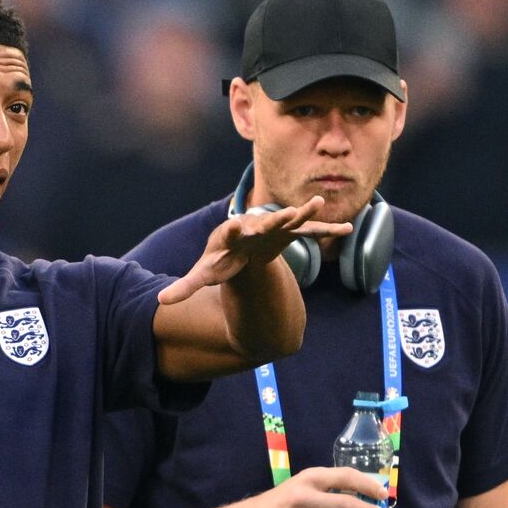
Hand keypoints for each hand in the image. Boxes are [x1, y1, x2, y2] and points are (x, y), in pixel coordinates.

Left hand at [158, 196, 351, 304]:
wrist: (241, 241)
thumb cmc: (223, 258)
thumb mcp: (205, 273)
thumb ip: (186, 286)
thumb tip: (161, 302)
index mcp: (234, 236)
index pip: (233, 231)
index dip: (235, 229)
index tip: (236, 224)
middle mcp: (256, 227)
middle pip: (266, 222)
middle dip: (276, 218)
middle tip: (288, 213)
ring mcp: (276, 227)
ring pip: (292, 219)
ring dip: (306, 213)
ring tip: (320, 204)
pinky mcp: (292, 232)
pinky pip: (310, 231)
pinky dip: (326, 230)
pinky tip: (346, 230)